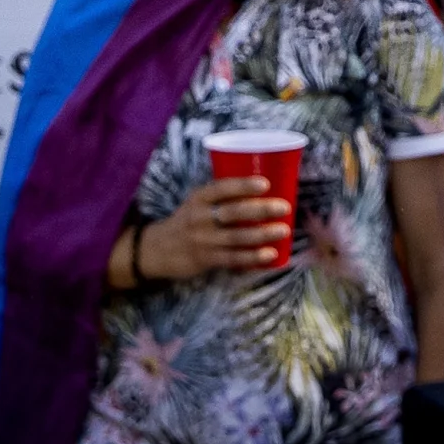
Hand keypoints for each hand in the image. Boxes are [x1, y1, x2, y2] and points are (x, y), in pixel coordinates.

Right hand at [133, 173, 291, 281]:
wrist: (159, 249)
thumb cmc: (189, 220)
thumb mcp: (197, 203)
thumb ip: (222, 198)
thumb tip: (266, 190)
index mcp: (198, 198)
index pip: (221, 188)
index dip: (243, 185)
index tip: (266, 184)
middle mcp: (199, 217)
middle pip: (233, 212)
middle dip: (261, 210)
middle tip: (284, 207)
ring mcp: (202, 240)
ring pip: (236, 237)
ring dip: (262, 234)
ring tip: (284, 230)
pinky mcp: (206, 259)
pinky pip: (233, 258)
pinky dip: (253, 257)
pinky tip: (270, 255)